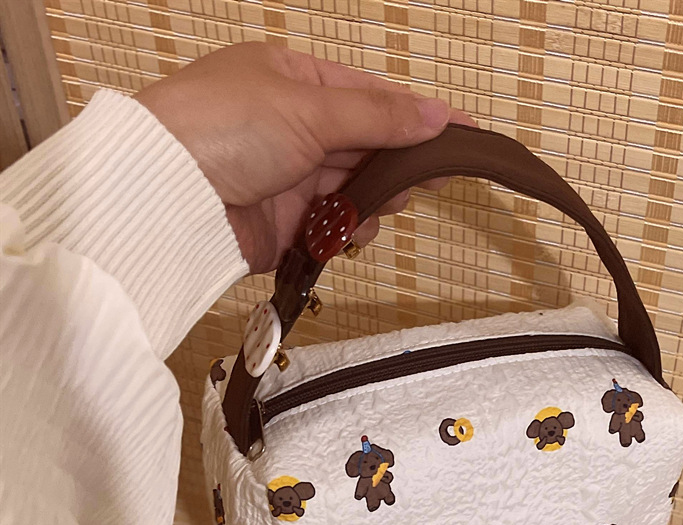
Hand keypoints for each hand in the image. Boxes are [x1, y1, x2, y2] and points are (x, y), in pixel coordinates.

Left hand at [136, 43, 473, 272]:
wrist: (167, 194)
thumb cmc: (218, 128)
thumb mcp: (310, 108)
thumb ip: (378, 115)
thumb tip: (434, 114)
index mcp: (293, 83)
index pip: (371, 96)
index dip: (417, 115)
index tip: (460, 131)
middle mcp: (291, 128)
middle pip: (366, 145)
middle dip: (399, 161)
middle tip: (434, 176)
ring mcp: (288, 177)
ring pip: (354, 189)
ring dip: (376, 198)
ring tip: (388, 200)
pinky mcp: (283, 224)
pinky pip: (332, 226)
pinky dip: (348, 228)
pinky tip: (352, 226)